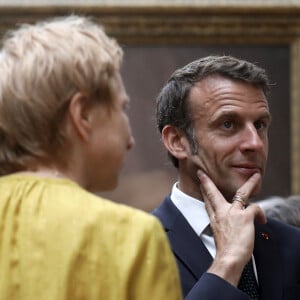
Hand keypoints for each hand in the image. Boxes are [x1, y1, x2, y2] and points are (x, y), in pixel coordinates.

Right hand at [197, 170, 265, 286]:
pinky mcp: (244, 217)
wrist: (228, 257)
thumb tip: (222, 223)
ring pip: (241, 193)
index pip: (208, 202)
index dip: (204, 192)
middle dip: (207, 182)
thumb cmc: (225, 250)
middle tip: (202, 173)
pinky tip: (262, 219)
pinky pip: (255, 208)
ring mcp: (233, 213)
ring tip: (256, 176)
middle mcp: (221, 212)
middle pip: (213, 193)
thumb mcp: (217, 235)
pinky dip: (260, 213)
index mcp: (214, 218)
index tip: (202, 185)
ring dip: (250, 183)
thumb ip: (219, 225)